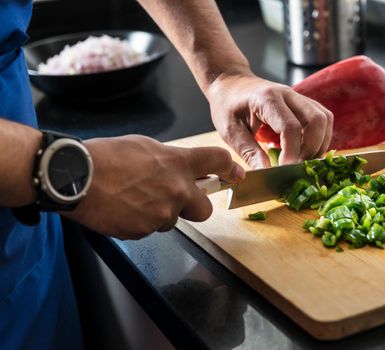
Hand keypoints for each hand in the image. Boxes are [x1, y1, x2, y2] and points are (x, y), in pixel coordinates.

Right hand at [62, 135, 244, 239]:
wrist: (76, 177)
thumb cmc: (106, 157)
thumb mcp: (145, 147)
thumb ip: (169, 160)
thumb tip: (177, 168)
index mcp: (178, 164)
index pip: (218, 161)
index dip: (230, 168)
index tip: (234, 174)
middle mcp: (177, 191)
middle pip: (205, 209)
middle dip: (195, 206)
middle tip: (178, 200)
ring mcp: (162, 214)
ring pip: (171, 220)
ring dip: (159, 213)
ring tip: (133, 198)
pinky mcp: (144, 231)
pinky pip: (149, 229)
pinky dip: (139, 221)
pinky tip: (123, 208)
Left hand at [206, 72, 333, 168]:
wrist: (231, 84)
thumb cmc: (228, 106)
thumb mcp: (230, 131)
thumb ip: (249, 152)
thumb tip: (266, 173)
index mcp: (267, 99)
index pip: (290, 127)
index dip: (292, 152)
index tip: (284, 169)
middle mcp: (288, 94)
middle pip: (317, 120)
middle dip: (312, 149)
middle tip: (296, 166)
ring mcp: (298, 97)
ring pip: (325, 119)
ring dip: (320, 144)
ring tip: (302, 160)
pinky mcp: (303, 103)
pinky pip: (323, 118)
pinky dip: (320, 137)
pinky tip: (306, 150)